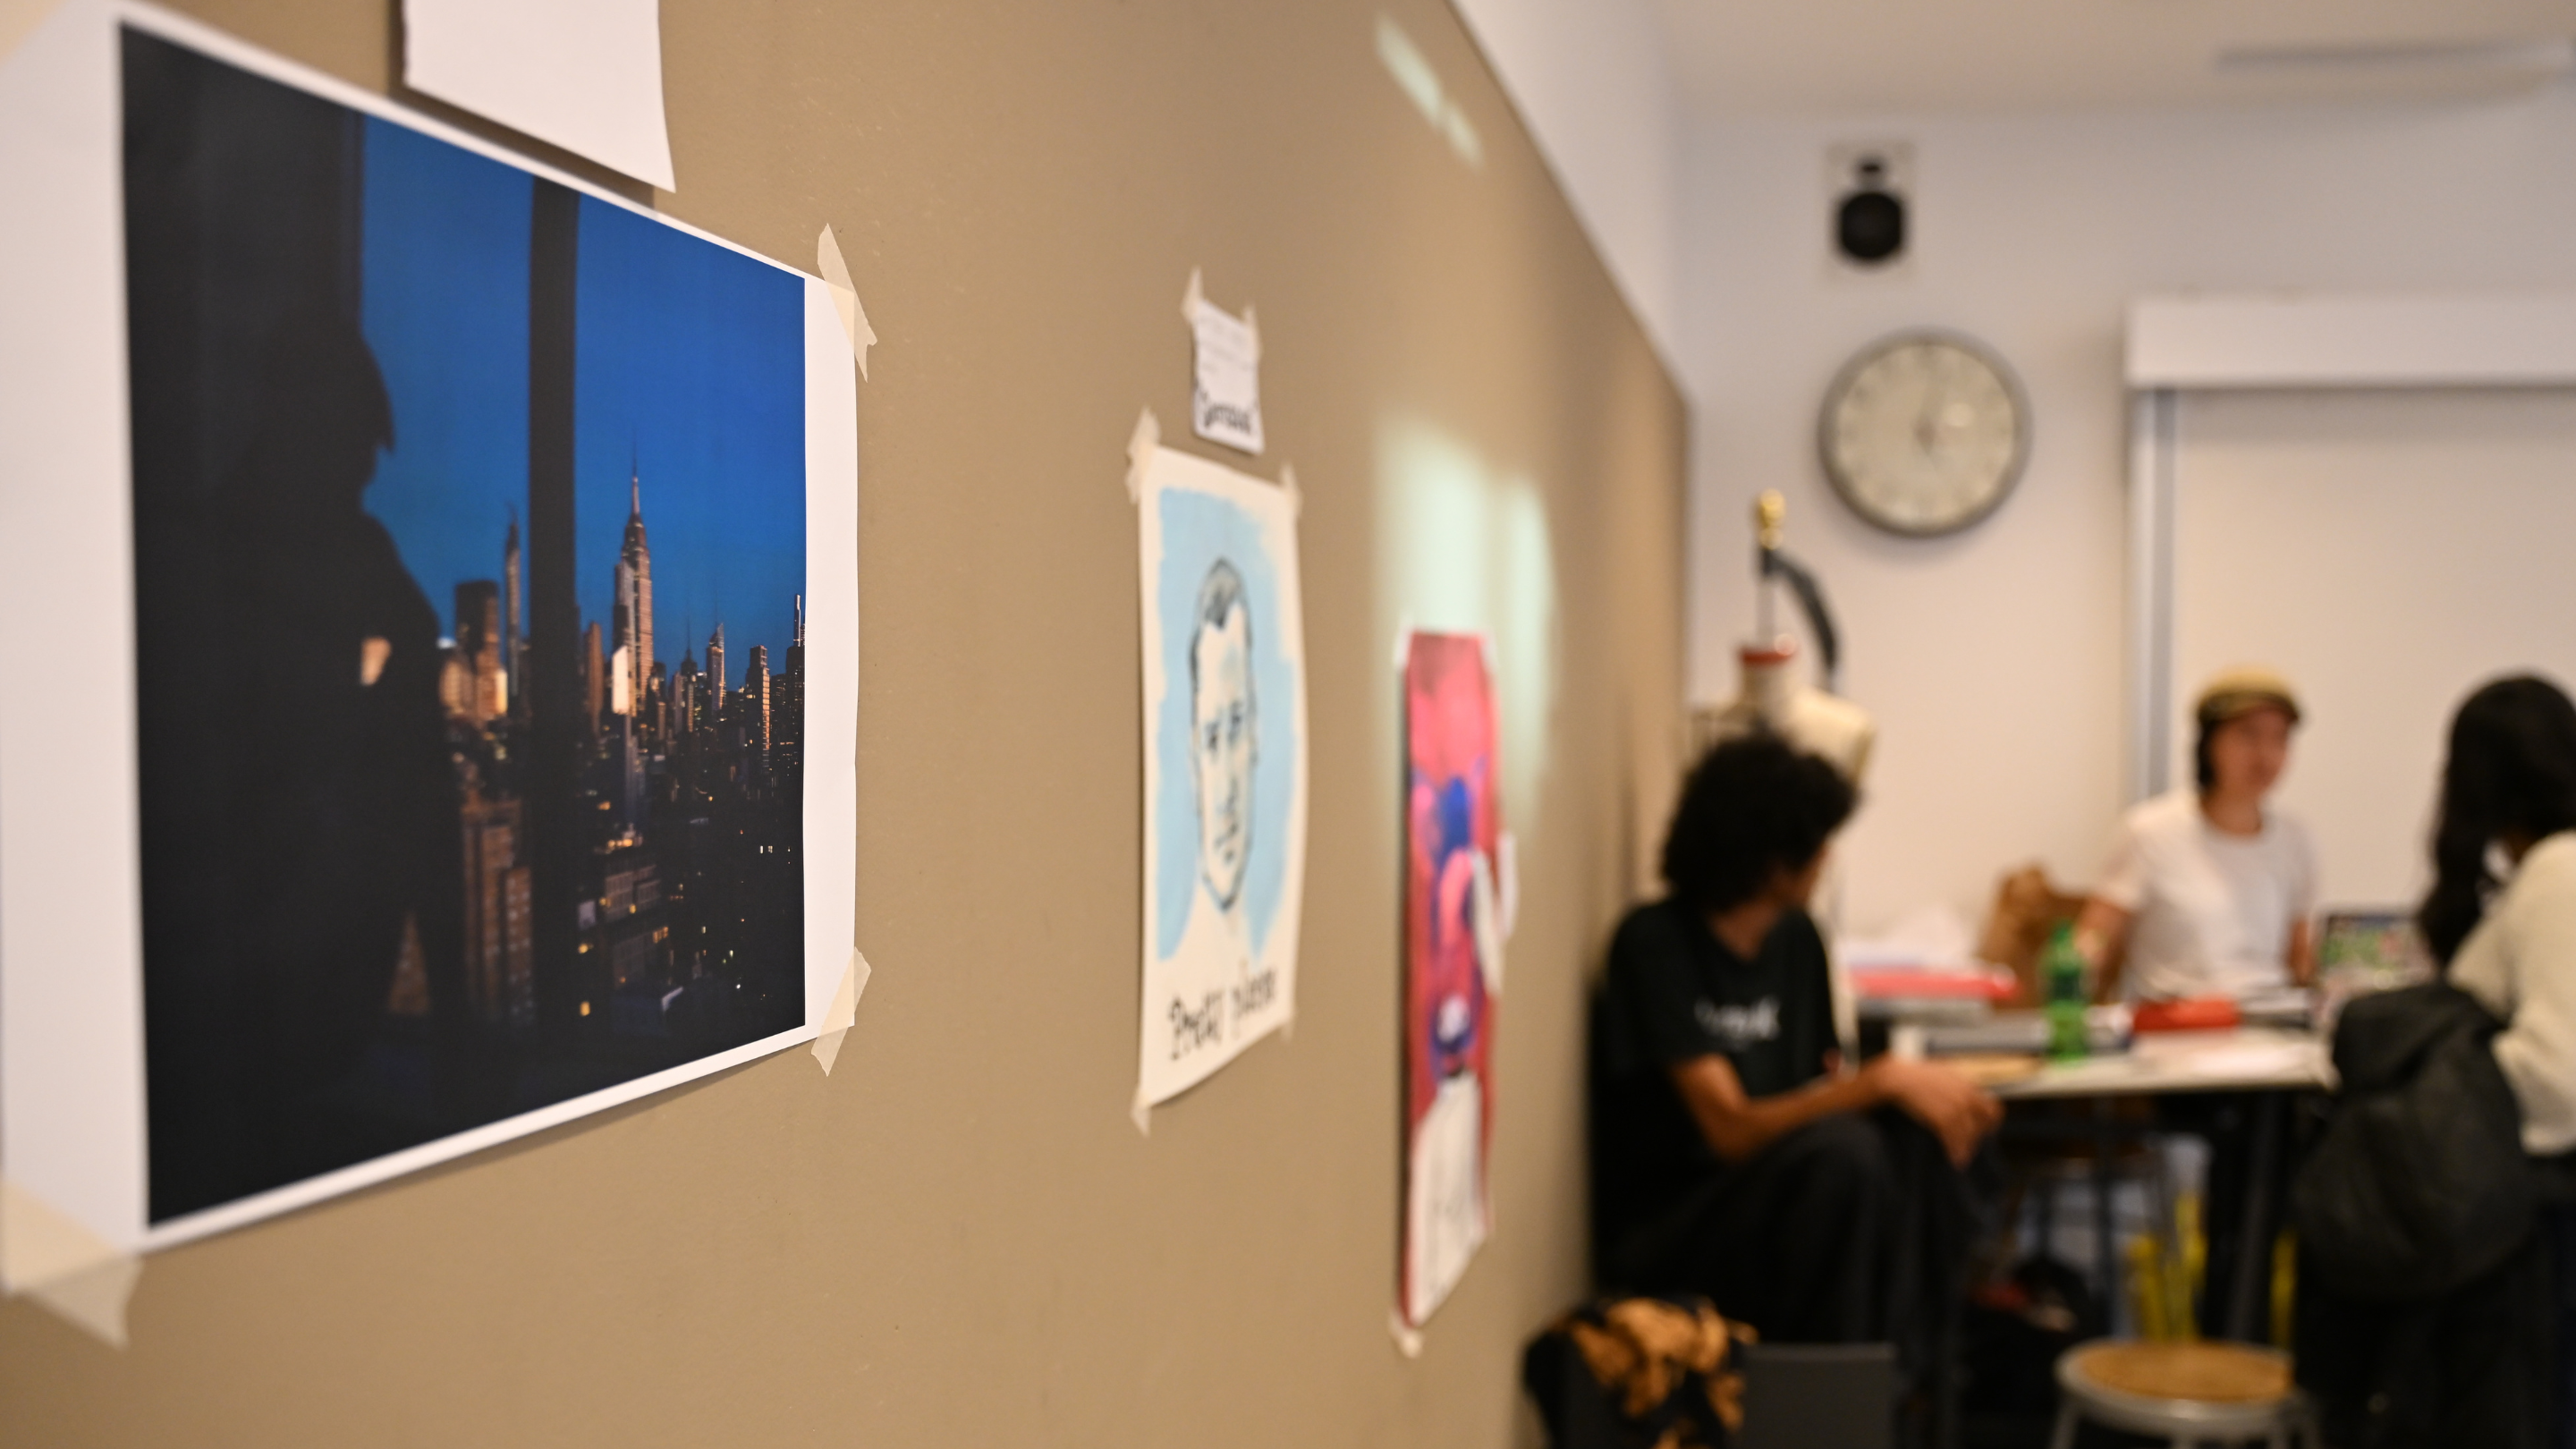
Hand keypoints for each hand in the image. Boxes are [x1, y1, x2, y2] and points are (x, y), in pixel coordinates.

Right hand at [1864, 1057, 2001, 1166]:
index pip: (1991, 1107)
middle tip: (1969, 1148)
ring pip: (1969, 1133)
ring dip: (1966, 1148)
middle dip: (1977, 1137)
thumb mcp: (1939, 1074)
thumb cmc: (1911, 1076)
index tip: (1982, 1132)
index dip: (1989, 1123)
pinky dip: (1955, 1150)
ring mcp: (1954, 1105)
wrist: (1893, 1076)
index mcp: (1966, 1083)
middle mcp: (1965, 1094)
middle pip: (1983, 1122)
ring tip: (1961, 1159)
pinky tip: (1953, 1158)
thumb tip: (1958, 1095)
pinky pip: (1954, 1138)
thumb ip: (1953, 1085)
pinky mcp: (1941, 1116)